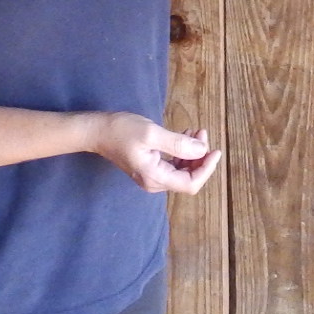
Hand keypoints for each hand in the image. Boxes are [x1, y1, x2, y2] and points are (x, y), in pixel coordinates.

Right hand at [92, 114, 221, 194]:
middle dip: (200, 157)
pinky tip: (184, 135)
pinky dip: (182, 152)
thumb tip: (202, 150)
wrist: (98, 131)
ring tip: (194, 131)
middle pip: (188, 178)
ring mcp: (152, 177)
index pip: (190, 183)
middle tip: (202, 132)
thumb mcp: (152, 133)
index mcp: (155, 177)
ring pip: (182, 171)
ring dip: (192, 152)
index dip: (206, 169)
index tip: (215, 150)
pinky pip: (173, 165)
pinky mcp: (150, 168)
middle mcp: (155, 182)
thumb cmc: (122, 130)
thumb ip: (178, 144)